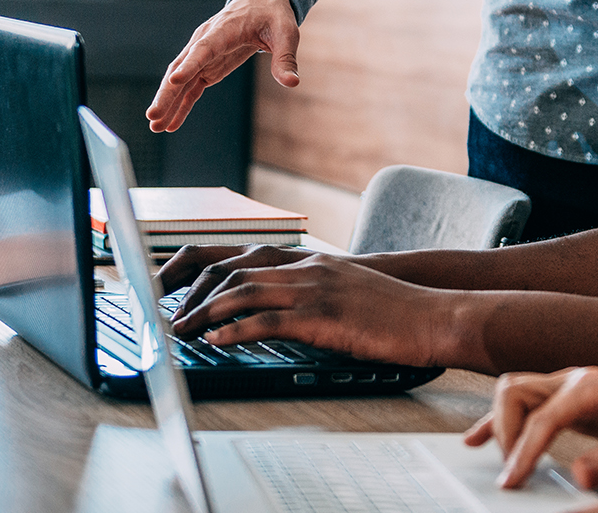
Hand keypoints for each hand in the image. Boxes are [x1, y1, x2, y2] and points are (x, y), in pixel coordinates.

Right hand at [148, 0, 299, 131]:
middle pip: (181, 68)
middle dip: (167, 92)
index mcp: (224, 29)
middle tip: (152, 115)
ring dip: (167, 102)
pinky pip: (191, 88)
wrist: (262, 2)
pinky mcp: (208, 67)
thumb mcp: (286, 32)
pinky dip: (181, 105)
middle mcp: (206, 42)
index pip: (203, 49)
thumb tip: (292, 82)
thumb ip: (285, 57)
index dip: (188, 65)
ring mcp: (203, 55)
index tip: (173, 80)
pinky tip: (171, 124)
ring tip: (154, 125)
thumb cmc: (273, 15)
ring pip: (180, 80)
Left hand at [164, 248, 462, 367]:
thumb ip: (311, 295)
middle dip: (190, 289)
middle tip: (165, 311)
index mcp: (310, 261)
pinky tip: (216, 342)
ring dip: (203, 313)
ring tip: (179, 331)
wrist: (432, 315)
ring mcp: (314, 289)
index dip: (203, 268)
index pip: (242, 255)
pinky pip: (267, 320)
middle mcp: (306, 268)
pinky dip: (234, 331)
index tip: (175, 286)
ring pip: (242, 290)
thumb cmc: (392, 312)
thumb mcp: (346, 292)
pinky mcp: (322, 316)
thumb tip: (276, 314)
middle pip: (232, 268)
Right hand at [465, 367, 597, 490]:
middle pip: (515, 392)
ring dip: (499, 424)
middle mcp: (570, 378)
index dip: (524, 451)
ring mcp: (561, 384)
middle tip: (512, 472)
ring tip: (499, 461)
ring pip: (512, 392)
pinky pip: (518, 402)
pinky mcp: (558, 397)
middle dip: (504, 432)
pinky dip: (497, 421)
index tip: (512, 480)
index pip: (543, 417)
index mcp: (591, 386)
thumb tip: (578, 478)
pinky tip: (476, 440)